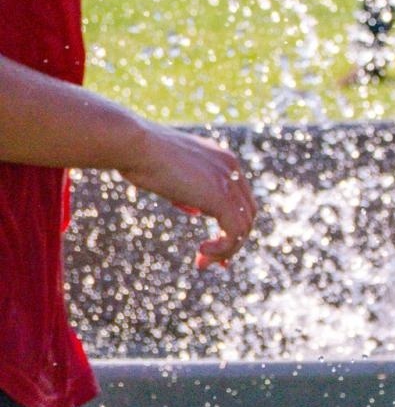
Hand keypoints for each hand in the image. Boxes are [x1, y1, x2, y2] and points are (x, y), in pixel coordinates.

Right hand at [118, 123, 257, 269]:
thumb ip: (188, 190)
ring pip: (244, 225)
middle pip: (247, 212)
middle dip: (233, 240)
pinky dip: (223, 248)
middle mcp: (231, 168)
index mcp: (222, 160)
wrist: (135, 144)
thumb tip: (195, 208)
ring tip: (202, 262)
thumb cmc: (139, 156)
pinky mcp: (221, 196)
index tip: (212, 245)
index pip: (239, 196)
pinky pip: (235, 231)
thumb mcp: (170, 173)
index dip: (231, 222)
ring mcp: (229, 181)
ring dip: (226, 249)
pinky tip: (201, 252)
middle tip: (212, 261)